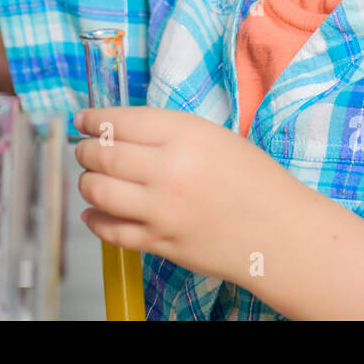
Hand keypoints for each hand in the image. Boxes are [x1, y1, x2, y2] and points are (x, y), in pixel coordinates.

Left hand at [74, 106, 298, 285]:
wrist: (281, 233)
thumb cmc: (254, 180)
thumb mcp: (213, 137)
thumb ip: (166, 132)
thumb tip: (118, 129)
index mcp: (184, 134)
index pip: (119, 121)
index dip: (92, 119)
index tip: (82, 120)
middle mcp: (168, 170)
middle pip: (101, 155)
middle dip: (83, 150)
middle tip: (83, 148)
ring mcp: (161, 210)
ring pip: (97, 191)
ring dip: (85, 182)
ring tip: (90, 178)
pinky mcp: (159, 243)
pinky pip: (110, 230)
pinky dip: (95, 219)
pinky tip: (95, 211)